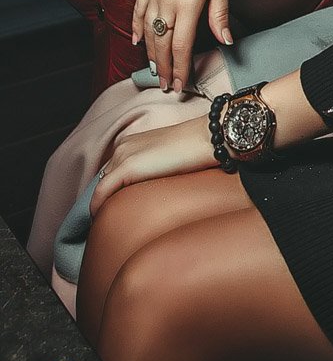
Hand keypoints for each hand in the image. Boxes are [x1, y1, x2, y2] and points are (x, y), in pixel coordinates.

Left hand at [90, 116, 218, 216]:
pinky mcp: (128, 166)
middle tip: (110, 219)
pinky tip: (100, 218)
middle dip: (106, 198)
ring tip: (108, 222)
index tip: (113, 208)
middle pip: (105, 179)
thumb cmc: (195, 151)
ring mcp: (123, 155)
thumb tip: (149, 192)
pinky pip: (102, 191)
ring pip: (102, 186)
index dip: (111, 191)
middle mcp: (123, 147)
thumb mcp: (168, 160)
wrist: (206, 138)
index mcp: (132, 143)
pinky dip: (97, 206)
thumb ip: (153, 170)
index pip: (113, 171)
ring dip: (104, 203)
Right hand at [132, 0, 231, 93]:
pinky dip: (138, 28)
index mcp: (186, 4)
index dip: (180, 69)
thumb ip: (219, 14)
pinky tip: (138, 41)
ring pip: (148, 30)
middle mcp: (166, 1)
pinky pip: (139, 10)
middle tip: (167, 88)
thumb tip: (226, 41)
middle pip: (162, 44)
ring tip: (155, 72)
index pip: (181, 46)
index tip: (181, 86)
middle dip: (164, 68)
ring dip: (151, 54)